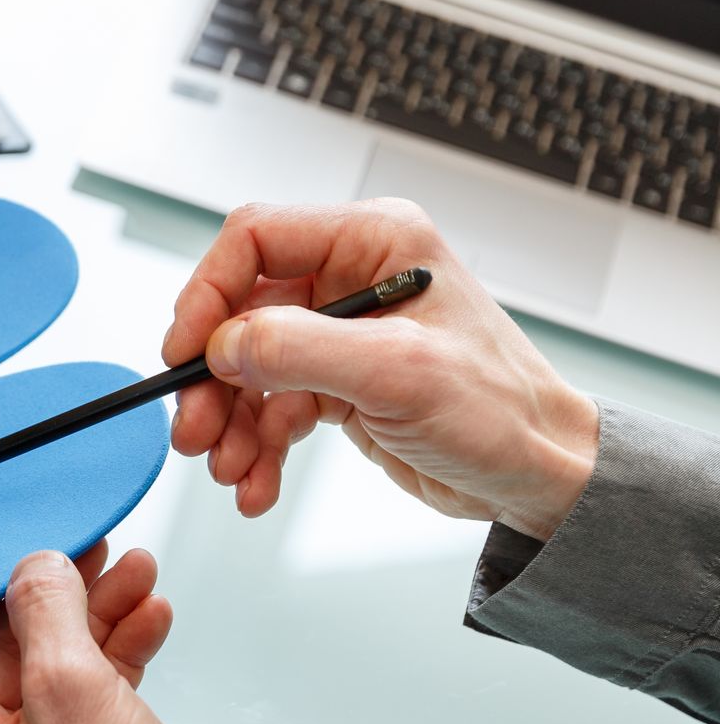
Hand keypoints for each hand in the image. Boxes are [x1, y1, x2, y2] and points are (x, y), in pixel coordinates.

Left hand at [0, 545, 224, 723]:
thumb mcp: (71, 687)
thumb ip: (46, 610)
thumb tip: (34, 567)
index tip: (16, 553)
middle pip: (1, 652)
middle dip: (54, 597)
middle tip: (91, 552)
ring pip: (52, 673)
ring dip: (95, 619)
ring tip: (136, 575)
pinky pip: (86, 705)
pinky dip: (115, 660)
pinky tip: (148, 622)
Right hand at [163, 198, 598, 538]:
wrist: (538, 476)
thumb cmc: (502, 411)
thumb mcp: (397, 372)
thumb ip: (301, 348)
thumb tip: (223, 345)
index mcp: (374, 241)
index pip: (255, 239)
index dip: (208, 293)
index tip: (184, 352)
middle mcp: (352, 277)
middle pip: (239, 313)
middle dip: (213, 380)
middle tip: (195, 432)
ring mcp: (342, 331)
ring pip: (247, 367)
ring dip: (229, 424)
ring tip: (231, 472)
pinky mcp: (336, 381)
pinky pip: (269, 407)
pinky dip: (255, 448)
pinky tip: (256, 484)